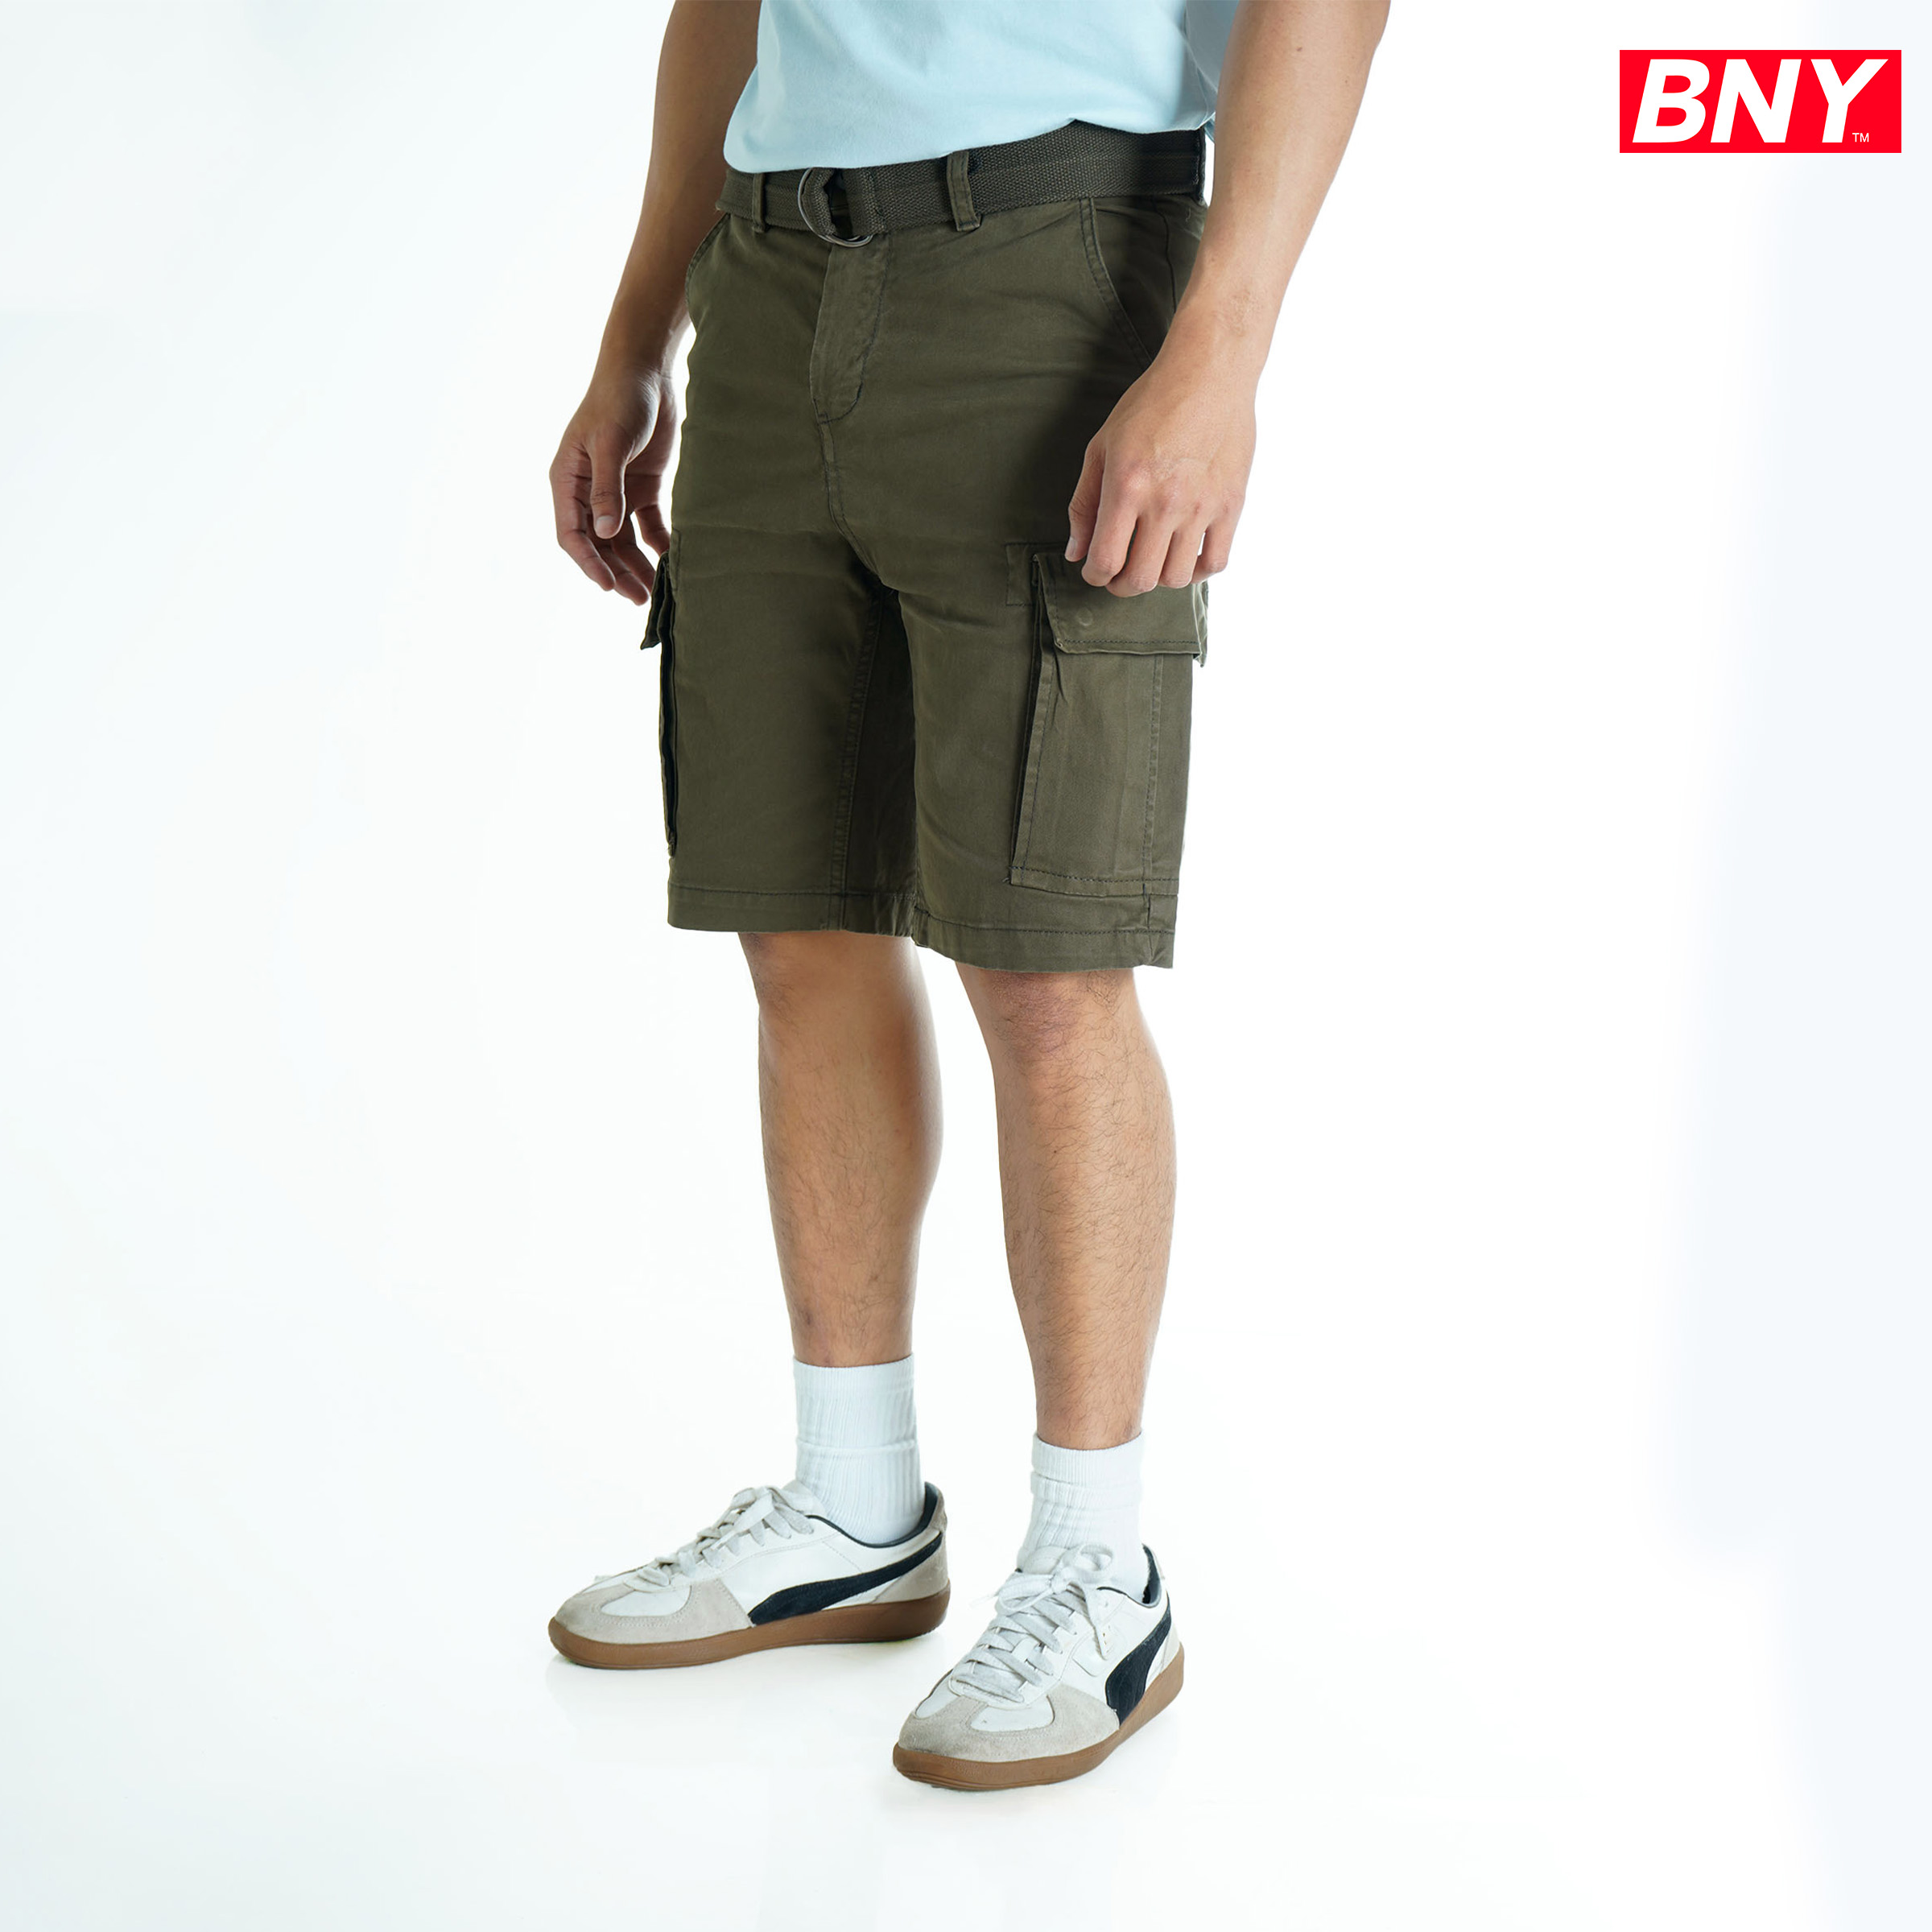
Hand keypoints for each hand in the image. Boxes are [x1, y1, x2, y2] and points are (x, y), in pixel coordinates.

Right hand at [549, 367, 677, 605]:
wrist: (647, 370)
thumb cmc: (620, 399)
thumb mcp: (611, 444)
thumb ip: (608, 489)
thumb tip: (606, 534)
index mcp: (568, 480)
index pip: (572, 533)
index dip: (588, 563)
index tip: (608, 586)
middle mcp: (588, 490)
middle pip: (599, 543)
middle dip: (616, 571)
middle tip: (638, 598)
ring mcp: (616, 489)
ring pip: (622, 539)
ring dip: (636, 564)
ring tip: (653, 591)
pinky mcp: (643, 485)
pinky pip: (647, 524)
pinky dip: (657, 543)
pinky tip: (669, 560)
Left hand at [1064, 344, 1255, 594]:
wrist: (1209, 373)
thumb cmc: (1151, 404)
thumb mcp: (1102, 446)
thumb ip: (1084, 503)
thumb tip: (1076, 552)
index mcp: (1127, 487)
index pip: (1105, 560)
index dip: (1093, 575)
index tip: (1094, 570)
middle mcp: (1166, 502)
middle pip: (1140, 579)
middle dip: (1120, 586)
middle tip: (1117, 575)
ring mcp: (1202, 507)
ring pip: (1177, 578)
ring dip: (1157, 579)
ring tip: (1151, 560)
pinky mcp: (1231, 505)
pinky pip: (1215, 563)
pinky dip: (1196, 572)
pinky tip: (1184, 557)